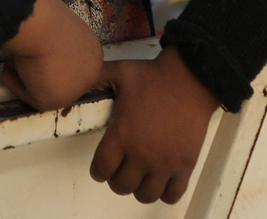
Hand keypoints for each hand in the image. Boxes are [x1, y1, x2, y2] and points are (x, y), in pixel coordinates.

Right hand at [0, 0, 102, 110]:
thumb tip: (39, 43)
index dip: (49, 59)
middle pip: (61, 78)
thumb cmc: (45, 17)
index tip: (34, 52)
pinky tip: (8, 71)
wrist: (41, 25)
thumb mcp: (56, 25)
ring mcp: (74, 89)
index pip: (72, 62)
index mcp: (93, 52)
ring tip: (11, 64)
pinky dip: (15, 84)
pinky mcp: (54, 100)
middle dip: (38, 73)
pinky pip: (30, 97)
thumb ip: (54, 40)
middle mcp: (90, 72)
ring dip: (25, 78)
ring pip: (45, 88)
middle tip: (18, 62)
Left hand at [90, 46, 218, 203]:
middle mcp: (141, 153)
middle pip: (121, 186)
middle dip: (116, 179)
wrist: (191, 77)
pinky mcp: (186, 164)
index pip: (101, 170)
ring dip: (139, 188)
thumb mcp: (119, 72)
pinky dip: (165, 192)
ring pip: (145, 195)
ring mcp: (164, 162)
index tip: (101, 165)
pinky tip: (161, 179)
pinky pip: (172, 194)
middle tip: (120, 169)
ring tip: (139, 175)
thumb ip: (94, 76)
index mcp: (121, 134)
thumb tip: (76, 77)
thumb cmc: (154, 76)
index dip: (98, 170)